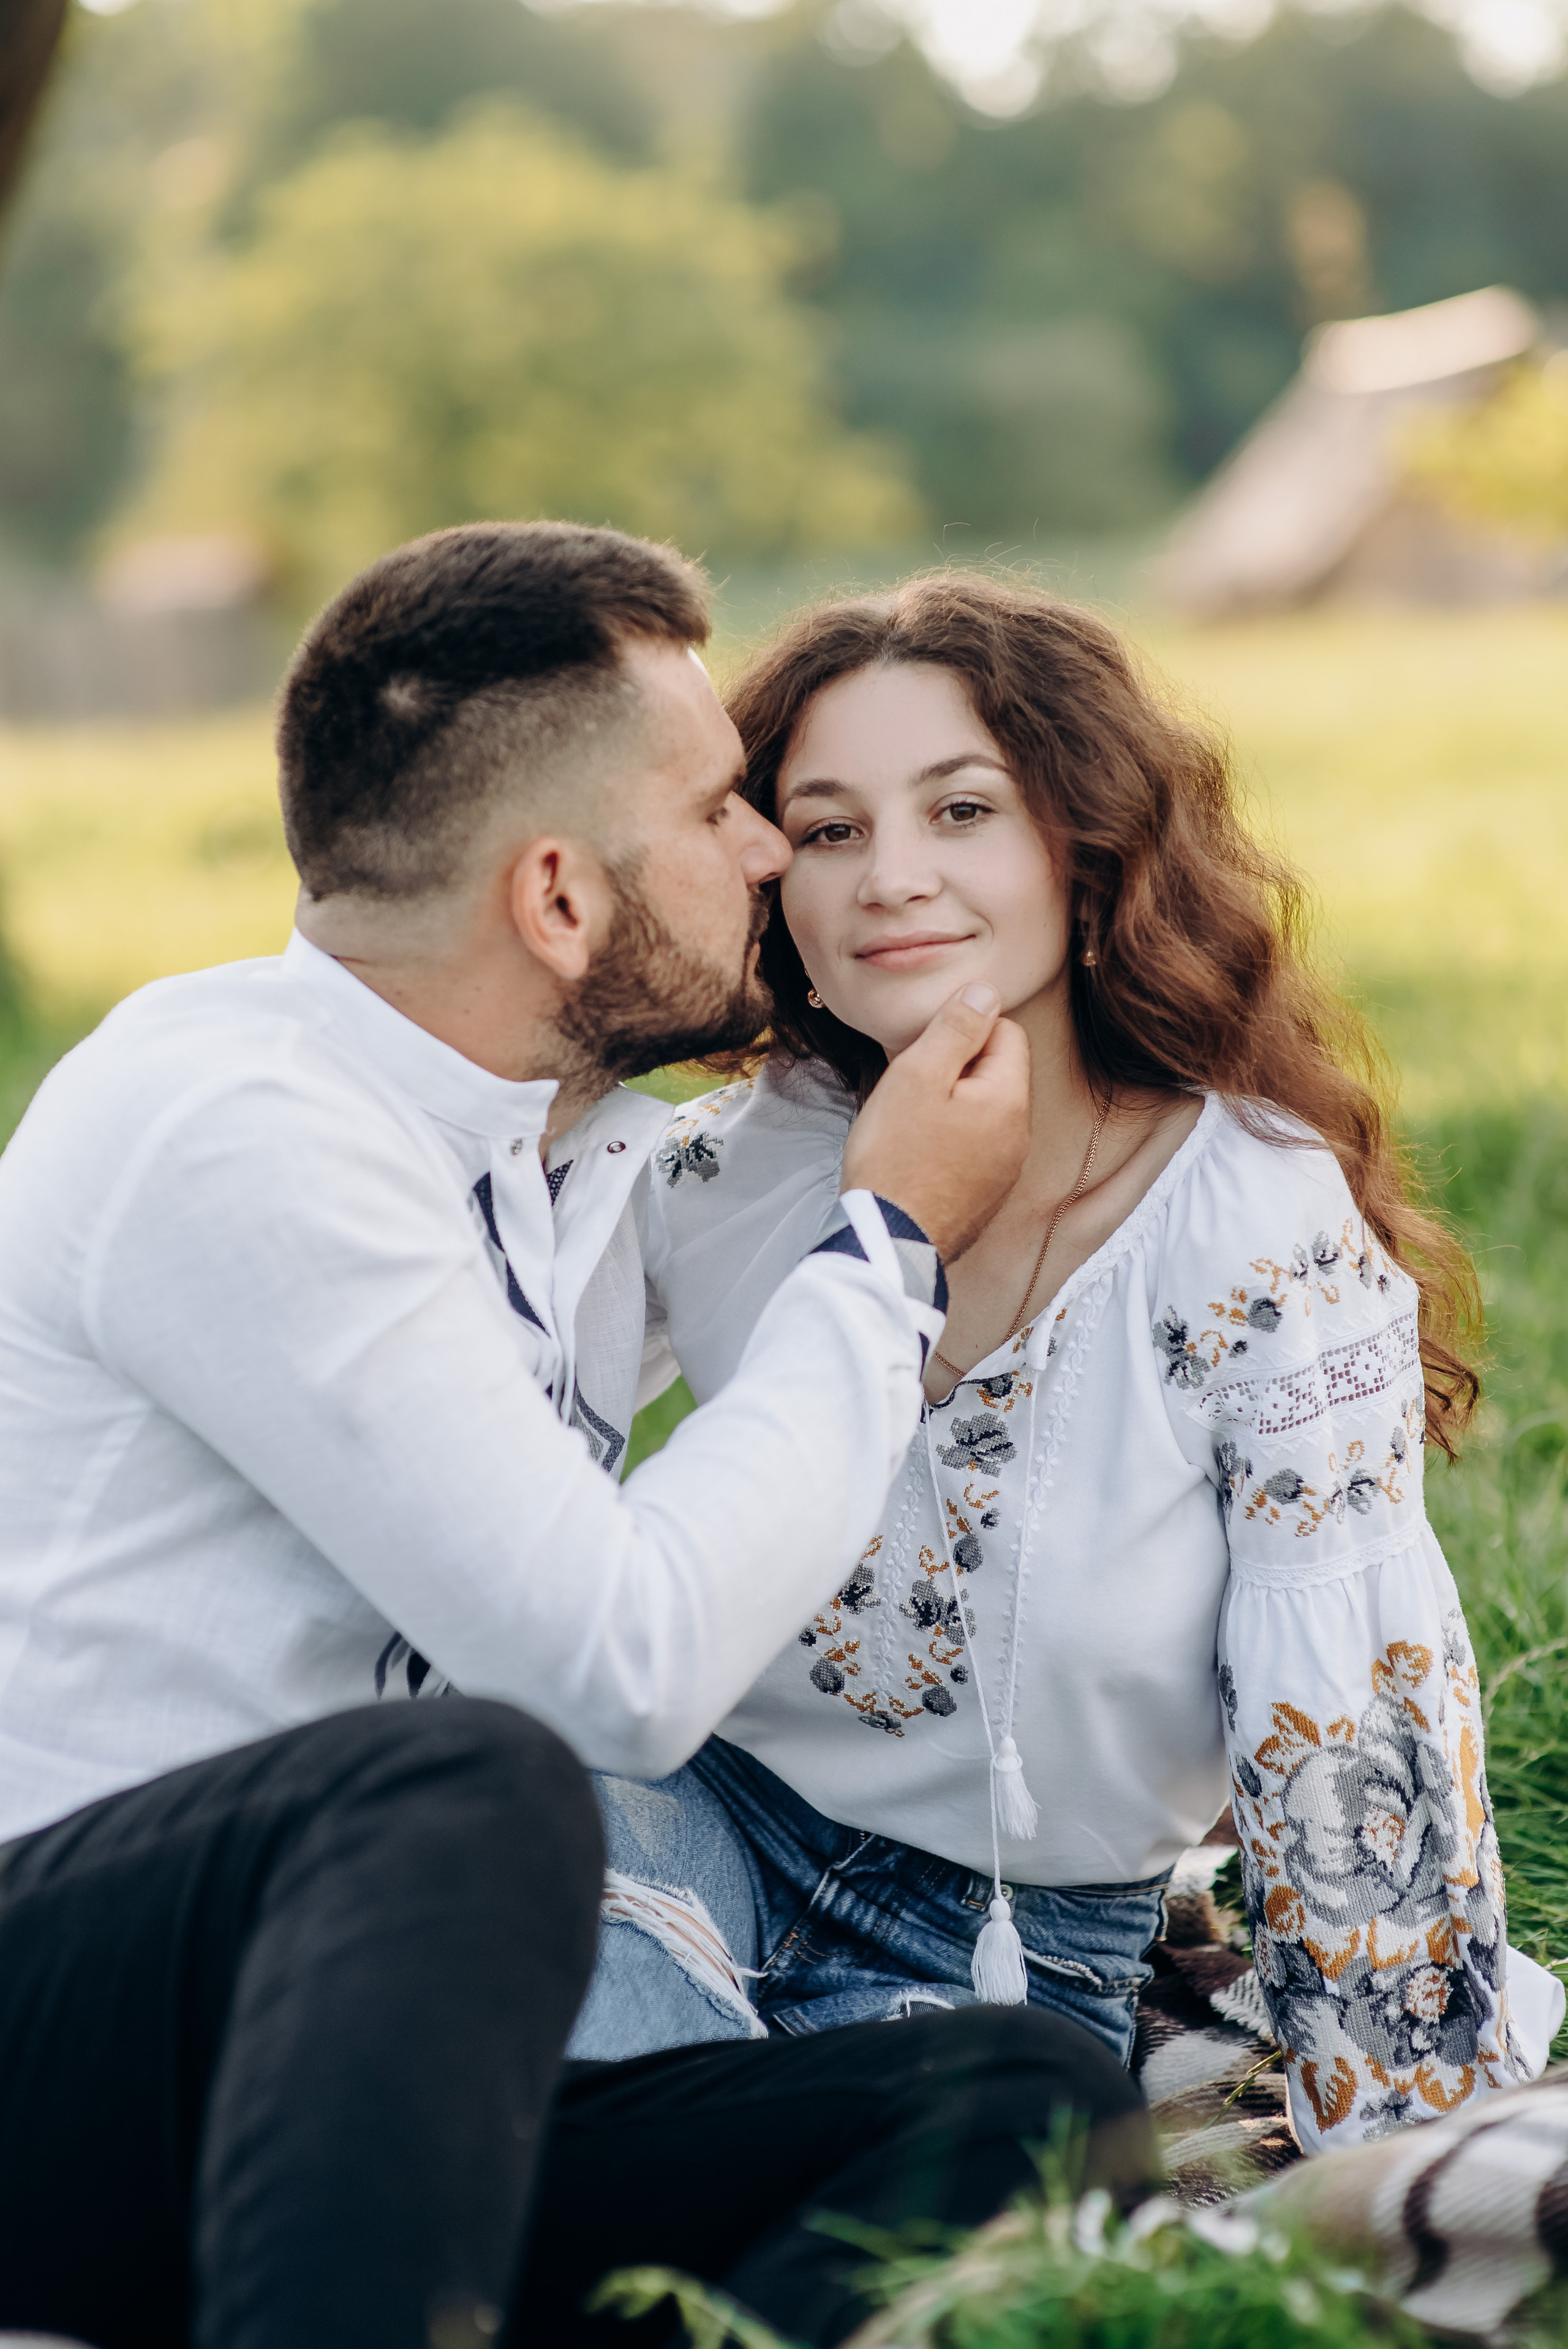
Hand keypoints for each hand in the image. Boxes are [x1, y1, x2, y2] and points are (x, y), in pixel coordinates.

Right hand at [840, 984, 1030, 1265]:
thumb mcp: (917, 1075)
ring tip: (908, 1125)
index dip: (962, 1031)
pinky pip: (974, 1149)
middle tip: (910, 1089)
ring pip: (982, 1112)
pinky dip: (948, 1143)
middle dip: (954, 1070)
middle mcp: (1019, 1136)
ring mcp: (1005, 1170)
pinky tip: (915, 1157)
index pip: (1006, 1032)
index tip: (924, 1053)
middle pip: (995, 1073)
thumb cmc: (895, 1157)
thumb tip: (985, 992)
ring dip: (949, 1107)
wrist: (887, 1241)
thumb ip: (955, 1029)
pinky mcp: (985, 1196)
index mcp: (1009, 1099)